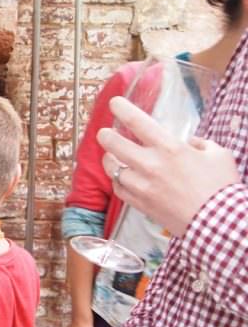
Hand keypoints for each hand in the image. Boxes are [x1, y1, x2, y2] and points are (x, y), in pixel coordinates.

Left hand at [97, 96, 239, 235]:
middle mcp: (150, 165)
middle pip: (114, 144)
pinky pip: (118, 190)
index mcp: (169, 148)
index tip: (114, 103)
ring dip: (109, 160)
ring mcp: (142, 186)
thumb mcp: (218, 154)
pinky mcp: (140, 204)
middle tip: (104, 133)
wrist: (218, 223)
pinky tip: (121, 178)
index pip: (137, 122)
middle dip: (105, 136)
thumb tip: (188, 144)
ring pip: (112, 168)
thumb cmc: (221, 187)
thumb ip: (200, 144)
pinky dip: (117, 181)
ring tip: (111, 155)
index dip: (122, 109)